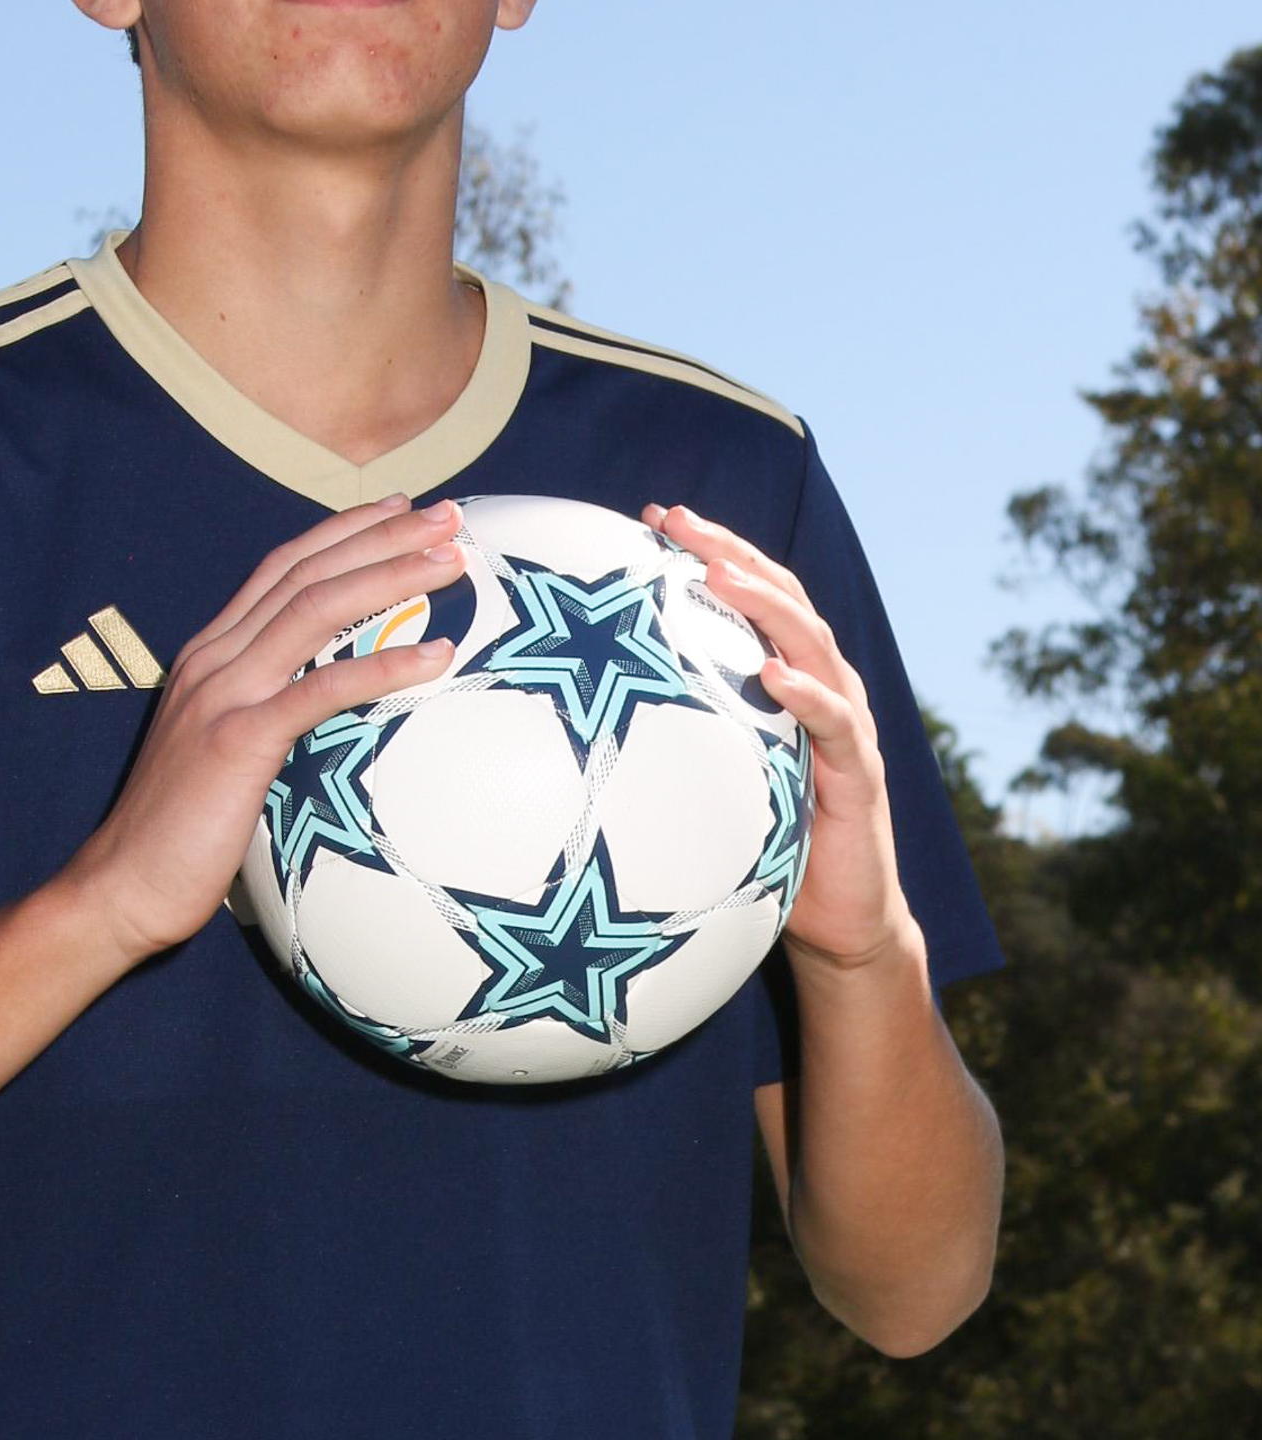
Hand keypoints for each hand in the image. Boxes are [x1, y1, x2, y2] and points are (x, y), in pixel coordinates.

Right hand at [63, 494, 466, 970]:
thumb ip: (261, 713)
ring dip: (389, 576)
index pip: (281, 569)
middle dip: (381, 536)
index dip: (342, 532)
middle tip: (445, 515)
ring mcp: (223, 695)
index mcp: (209, 655)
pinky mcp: (238, 741)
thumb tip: (320, 710)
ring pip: (316, 610)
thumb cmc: (178, 834)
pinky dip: (382, 666)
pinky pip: (320, 690)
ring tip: (449, 560)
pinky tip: (435, 656)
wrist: (122, 886)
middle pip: (307, 573)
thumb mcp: (220, 752)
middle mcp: (214, 660)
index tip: (399, 510)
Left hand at [642, 500, 915, 969]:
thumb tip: (580, 721)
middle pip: (783, 601)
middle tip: (679, 521)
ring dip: (768, 606)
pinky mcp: (859, 776)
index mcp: (787, 683)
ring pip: (813, 647)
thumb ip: (677, 740)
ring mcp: (846, 729)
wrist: (839, 923)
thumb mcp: (714, 783)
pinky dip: (807, 697)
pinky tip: (773, 676)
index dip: (711, 553)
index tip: (654, 516)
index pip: (752, 598)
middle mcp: (821, 690)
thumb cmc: (768, 847)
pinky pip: (836, 726)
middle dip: (732, 554)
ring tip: (721, 576)